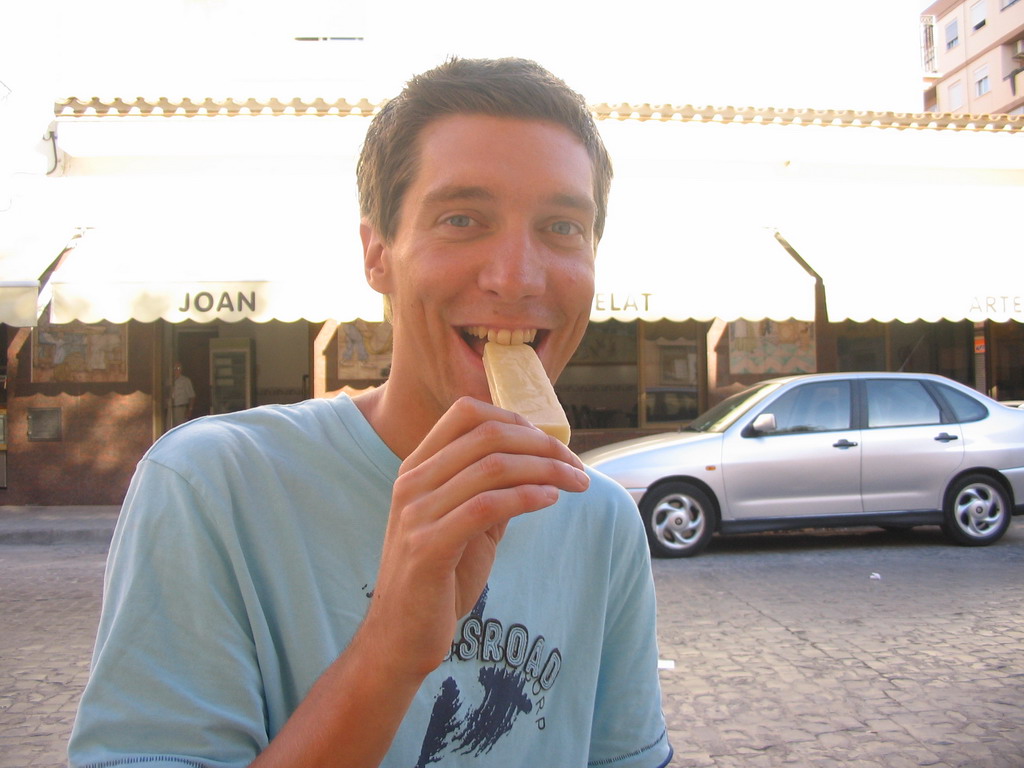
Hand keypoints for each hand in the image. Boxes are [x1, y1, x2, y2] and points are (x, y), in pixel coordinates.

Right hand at [362, 396, 588, 682]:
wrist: (399, 638)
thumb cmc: (439, 581)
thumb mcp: (466, 525)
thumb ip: (491, 490)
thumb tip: (537, 463)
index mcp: (417, 468)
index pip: (467, 413)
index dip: (517, 419)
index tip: (553, 444)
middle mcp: (412, 482)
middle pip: (486, 434)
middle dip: (542, 444)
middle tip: (577, 466)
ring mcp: (416, 513)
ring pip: (492, 466)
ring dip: (547, 470)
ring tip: (578, 483)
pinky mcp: (428, 547)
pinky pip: (487, 506)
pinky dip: (527, 496)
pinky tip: (551, 500)